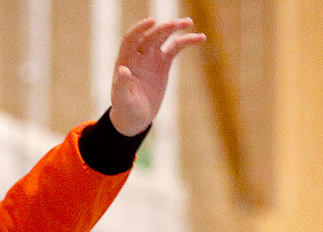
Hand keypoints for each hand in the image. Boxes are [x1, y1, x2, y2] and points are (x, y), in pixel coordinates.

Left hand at [109, 17, 205, 135]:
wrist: (135, 118)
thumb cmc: (125, 110)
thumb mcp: (122, 101)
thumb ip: (121, 86)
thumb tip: (123, 70)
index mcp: (125, 61)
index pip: (131, 39)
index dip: (140, 29)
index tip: (152, 22)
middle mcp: (138, 56)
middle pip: (151, 36)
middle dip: (163, 29)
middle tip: (178, 24)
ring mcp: (151, 58)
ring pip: (164, 38)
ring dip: (175, 28)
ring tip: (189, 23)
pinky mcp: (163, 63)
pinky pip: (176, 48)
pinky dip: (187, 41)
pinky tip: (201, 38)